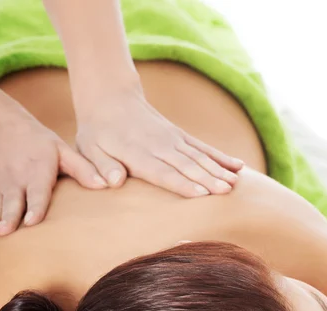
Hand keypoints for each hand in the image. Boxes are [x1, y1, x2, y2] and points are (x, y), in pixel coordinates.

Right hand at [0, 84, 106, 240]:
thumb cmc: (35, 140)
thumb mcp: (60, 149)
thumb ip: (82, 169)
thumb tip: (107, 185)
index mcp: (36, 171)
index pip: (36, 192)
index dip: (34, 207)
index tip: (32, 221)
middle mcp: (14, 181)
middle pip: (12, 203)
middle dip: (9, 217)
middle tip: (6, 232)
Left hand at [75, 83, 243, 197]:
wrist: (111, 99)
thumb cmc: (98, 133)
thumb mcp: (88, 150)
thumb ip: (101, 167)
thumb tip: (114, 182)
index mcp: (136, 152)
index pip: (162, 171)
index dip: (181, 183)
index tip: (201, 194)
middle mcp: (158, 145)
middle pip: (186, 165)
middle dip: (207, 178)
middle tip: (226, 192)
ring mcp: (172, 139)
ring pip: (199, 156)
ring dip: (218, 170)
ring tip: (235, 184)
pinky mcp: (180, 136)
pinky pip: (203, 147)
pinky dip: (221, 157)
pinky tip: (238, 166)